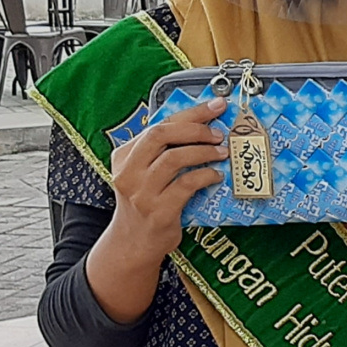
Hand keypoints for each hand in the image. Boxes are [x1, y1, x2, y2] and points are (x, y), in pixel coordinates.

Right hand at [85, 98, 227, 323]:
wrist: (134, 242)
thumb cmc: (147, 201)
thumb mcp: (145, 172)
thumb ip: (163, 151)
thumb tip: (205, 124)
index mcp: (124, 155)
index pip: (157, 124)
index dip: (190, 113)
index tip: (217, 105)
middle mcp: (128, 171)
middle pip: (160, 135)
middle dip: (194, 129)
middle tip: (218, 133)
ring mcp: (141, 192)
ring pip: (173, 158)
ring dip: (203, 152)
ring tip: (222, 153)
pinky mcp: (158, 211)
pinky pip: (185, 185)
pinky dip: (205, 176)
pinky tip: (215, 175)